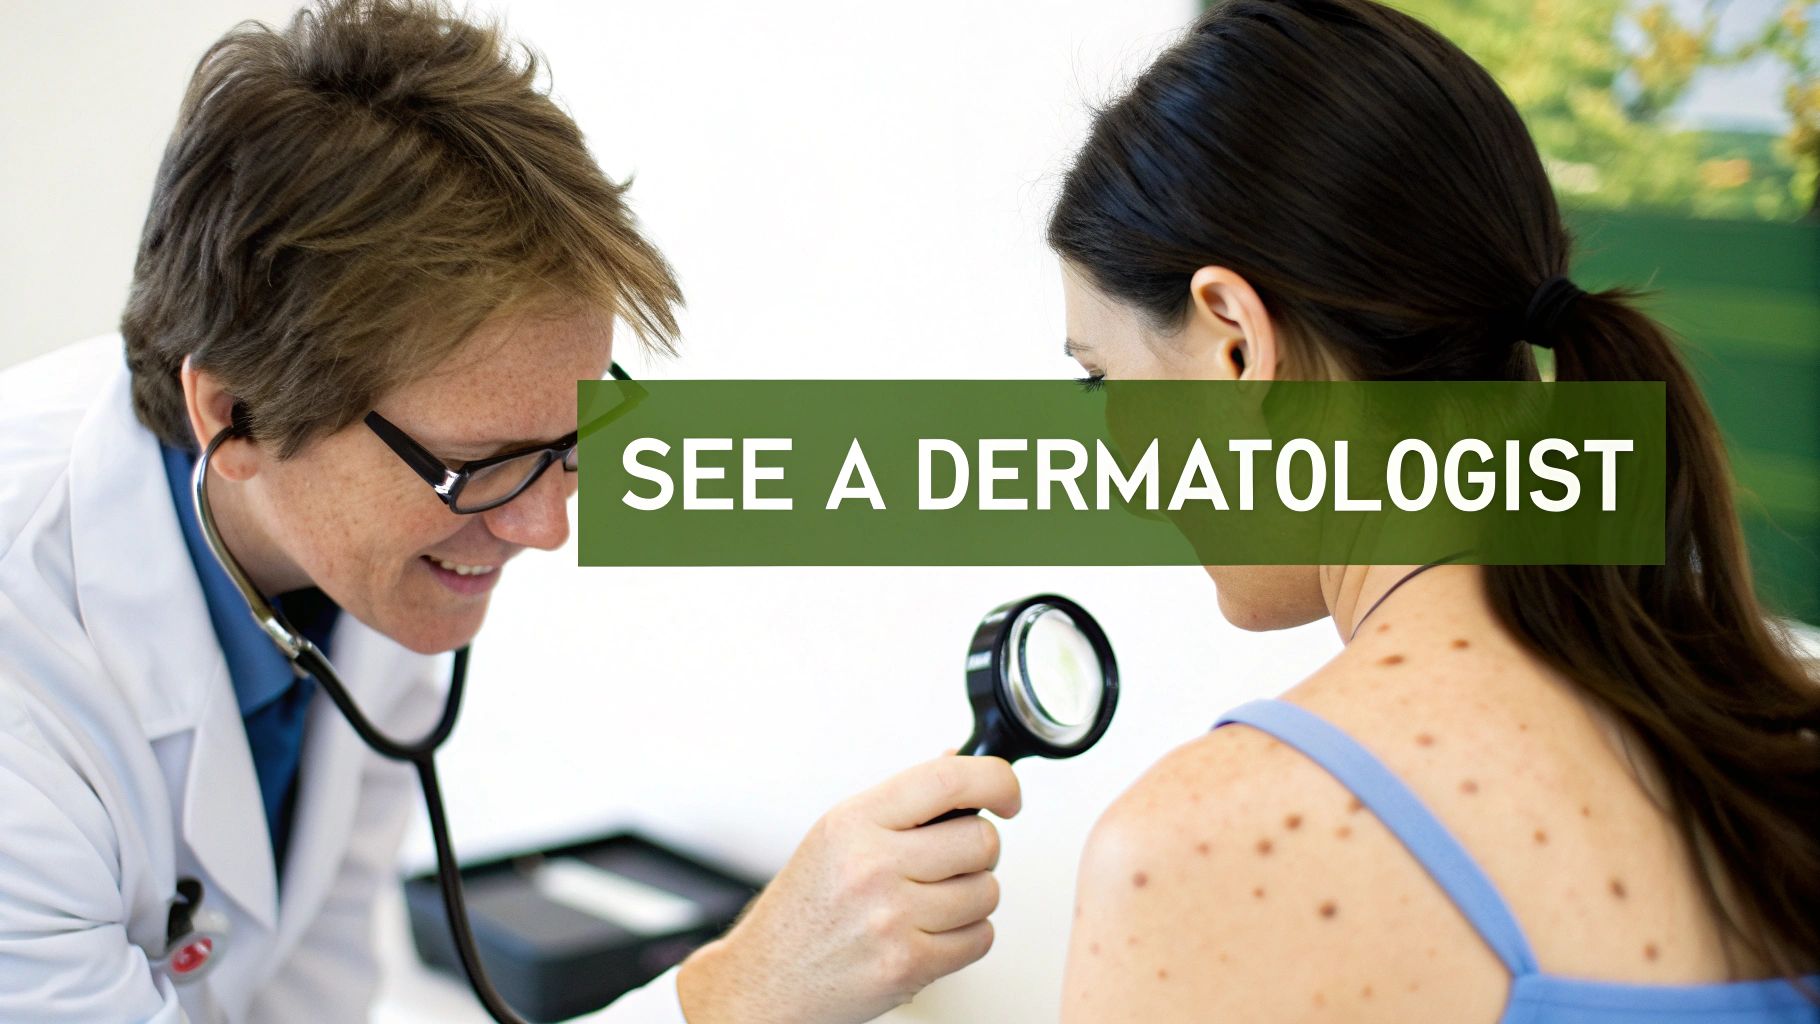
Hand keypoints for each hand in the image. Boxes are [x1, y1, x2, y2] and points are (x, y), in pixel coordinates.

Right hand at [676, 752, 1020, 1023]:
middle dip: (976, 852)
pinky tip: (929, 933)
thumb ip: (901, 801)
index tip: (1007, 795)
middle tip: (946, 864)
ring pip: (988, 892)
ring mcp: (891, 917)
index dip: (996, 781)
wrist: (767, 981)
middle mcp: (872, 865)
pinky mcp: (908, 964)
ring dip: (971, 898)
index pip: (948, 779)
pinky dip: (966, 937)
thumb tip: (957, 760)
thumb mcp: (837, 836)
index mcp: (854, 822)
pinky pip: (980, 938)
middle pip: (981, 840)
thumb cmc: (804, 910)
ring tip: (929, 904)